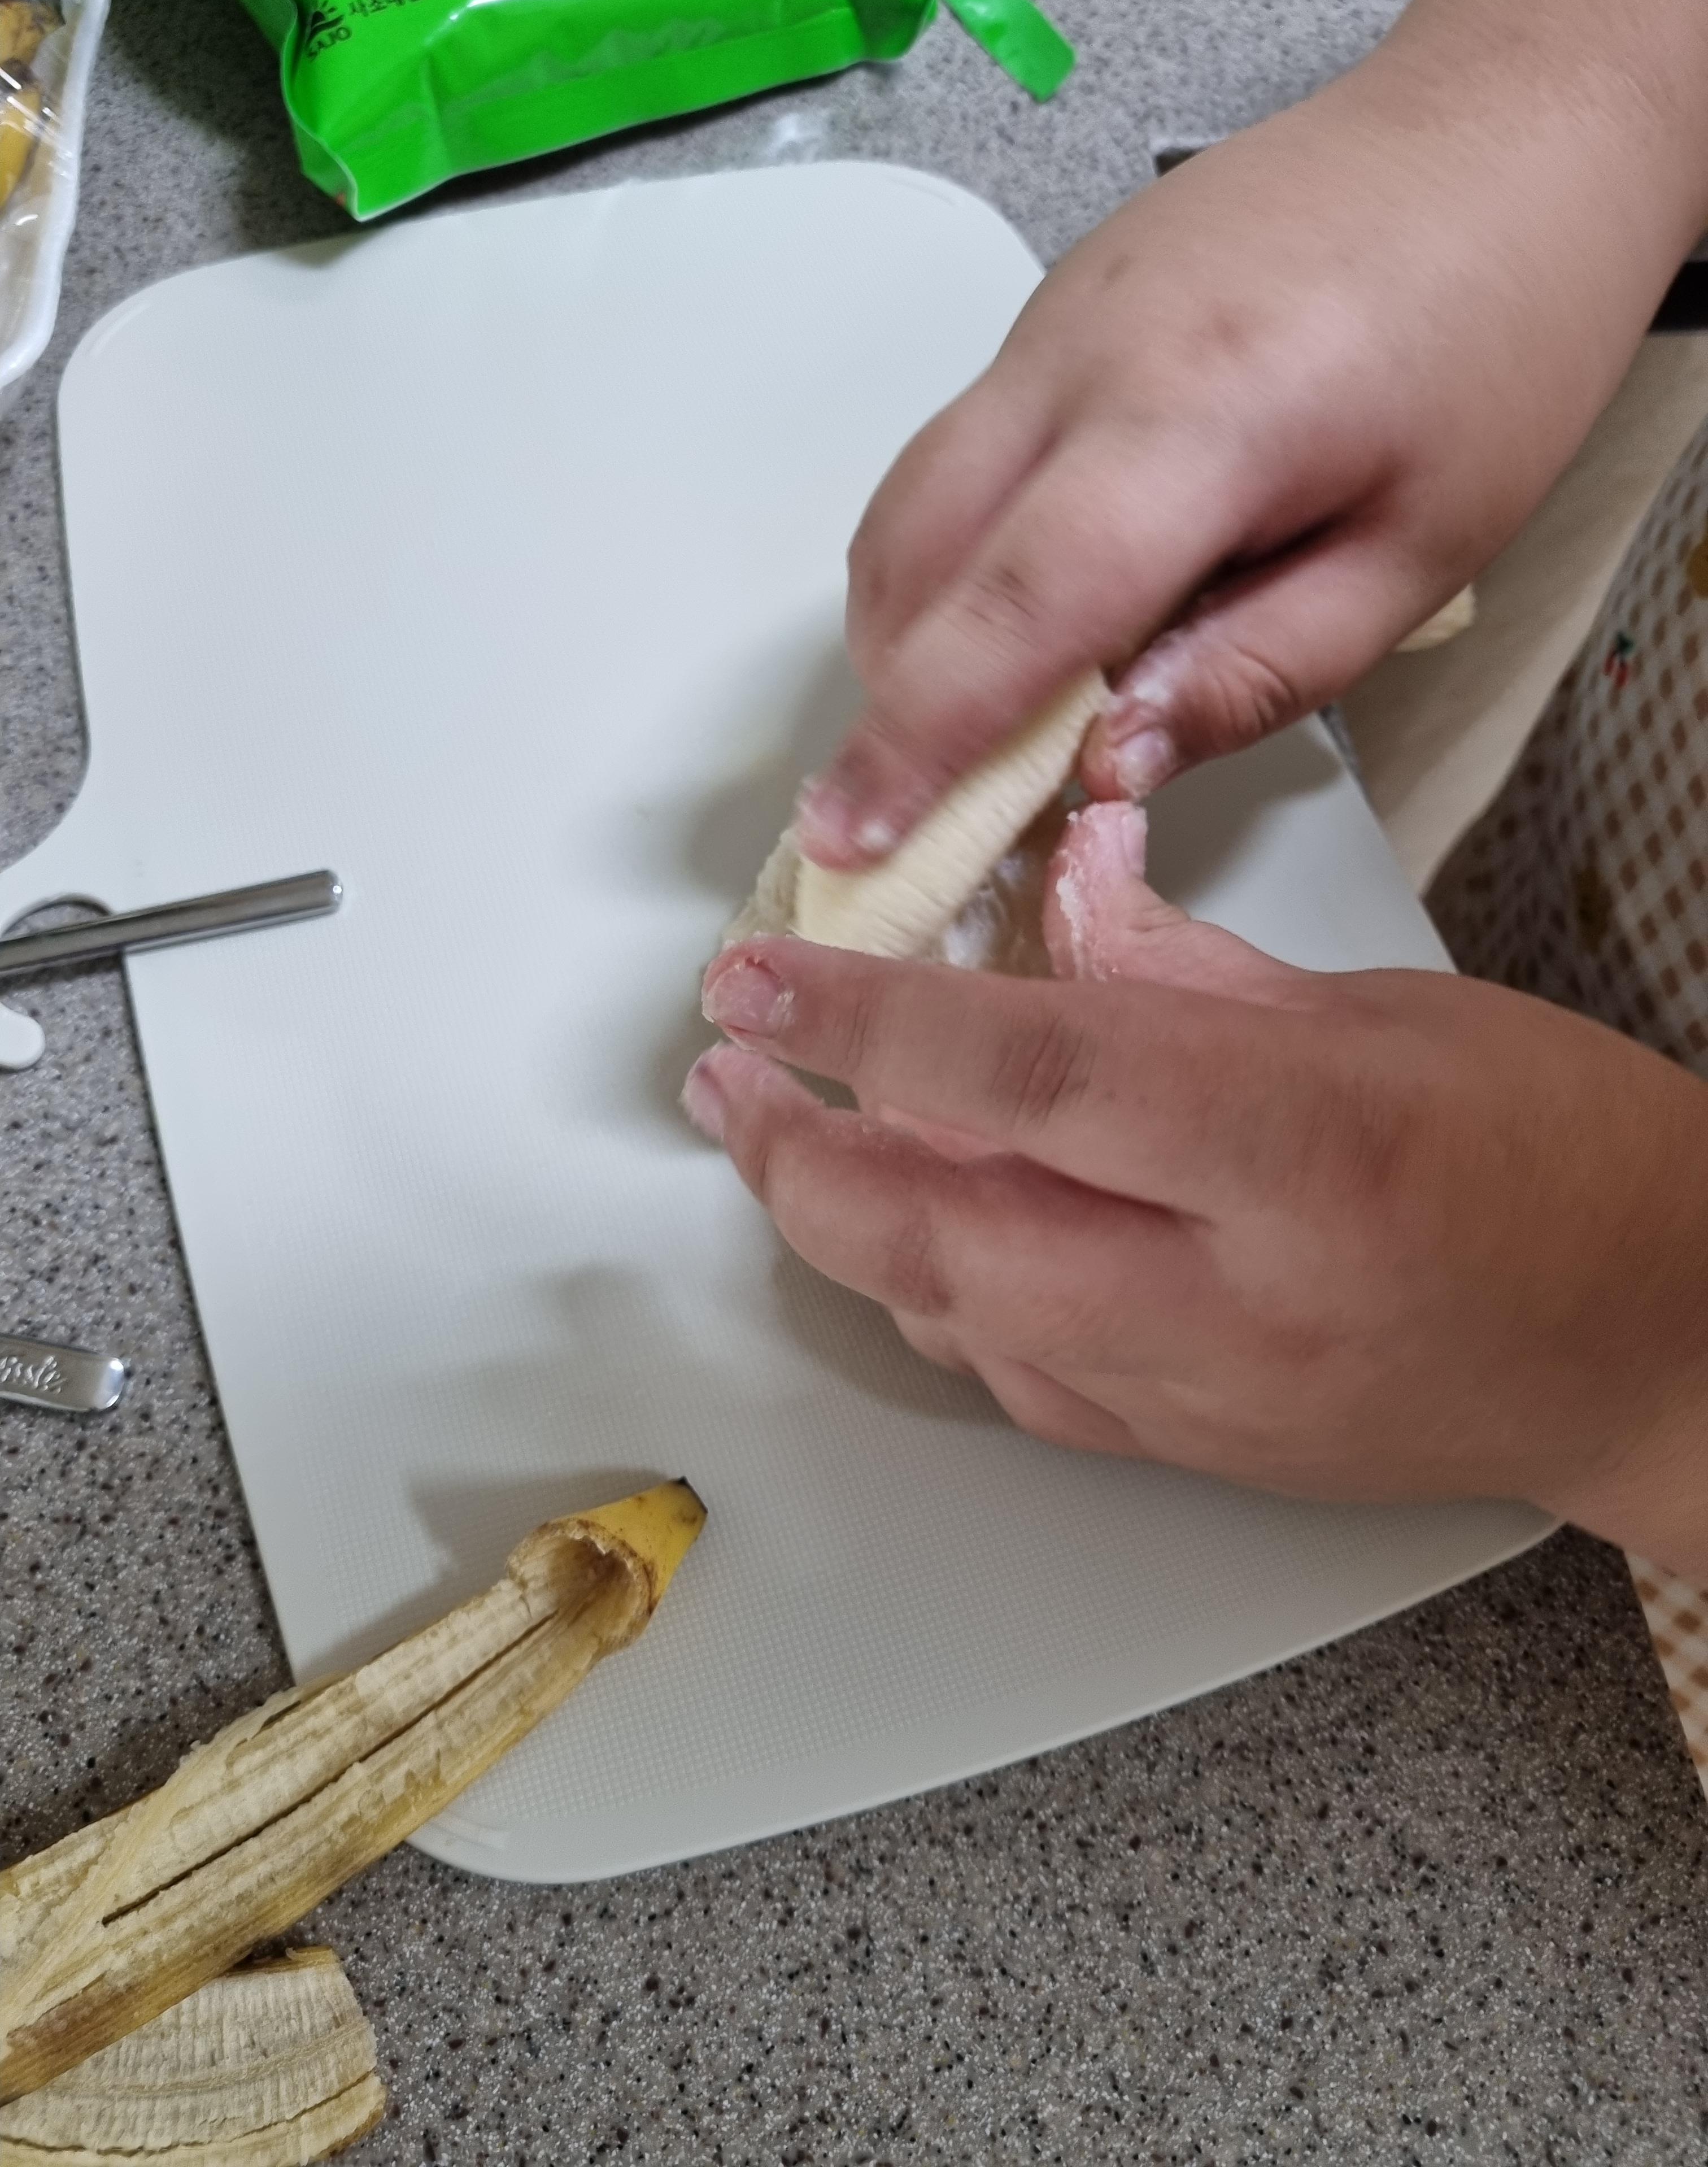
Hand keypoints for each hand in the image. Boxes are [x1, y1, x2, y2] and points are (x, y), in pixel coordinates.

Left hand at [687, 806, 1707, 1578]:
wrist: (1660, 1348)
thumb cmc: (1565, 1159)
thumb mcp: (1382, 1011)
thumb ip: (1183, 973)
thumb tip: (1055, 903)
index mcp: (1298, 1148)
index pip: (1026, 1074)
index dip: (862, 1022)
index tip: (756, 981)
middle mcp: (1235, 1296)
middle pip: (940, 1237)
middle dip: (796, 1159)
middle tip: (728, 1078)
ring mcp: (1208, 1399)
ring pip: (956, 1321)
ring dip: (847, 1229)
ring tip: (787, 1139)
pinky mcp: (1198, 1456)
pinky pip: (1019, 1380)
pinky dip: (942, 1298)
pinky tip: (915, 1233)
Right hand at [796, 0, 1707, 868]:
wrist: (1501, 126)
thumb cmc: (1495, 336)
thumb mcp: (1422, 551)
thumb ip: (1258, 672)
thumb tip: (1107, 766)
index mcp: (1196, 423)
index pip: (1012, 610)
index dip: (918, 742)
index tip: (849, 838)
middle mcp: (1084, 357)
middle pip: (916, 557)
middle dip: (894, 700)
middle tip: (927, 804)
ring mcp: (1050, 317)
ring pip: (911, 500)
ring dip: (913, 626)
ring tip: (980, 714)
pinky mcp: (1050, 306)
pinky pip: (955, 449)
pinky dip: (950, 551)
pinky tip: (1031, 599)